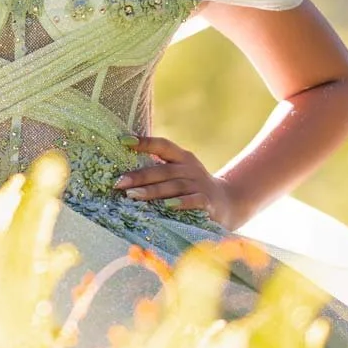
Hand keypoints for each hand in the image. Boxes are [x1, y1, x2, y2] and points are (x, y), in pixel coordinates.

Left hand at [115, 134, 240, 225]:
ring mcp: (200, 185)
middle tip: (119, 183)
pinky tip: (166, 206)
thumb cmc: (193, 188)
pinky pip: (194, 201)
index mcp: (182, 158)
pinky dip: (181, 203)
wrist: (228, 203)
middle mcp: (191, 169)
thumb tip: (123, 172)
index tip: (122, 141)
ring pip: (174, 186)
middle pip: (163, 170)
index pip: (163, 145)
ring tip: (132, 195)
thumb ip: (159, 170)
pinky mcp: (208, 202)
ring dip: (152, 191)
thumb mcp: (179, 174)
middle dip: (139, 176)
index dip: (144, 142)